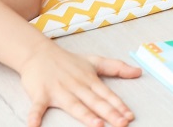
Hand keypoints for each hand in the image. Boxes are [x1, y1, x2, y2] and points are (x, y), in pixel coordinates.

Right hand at [19, 38, 141, 126]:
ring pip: (74, 105)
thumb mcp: (94, 61)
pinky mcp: (40, 94)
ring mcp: (59, 90)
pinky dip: (34, 116)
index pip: (107, 94)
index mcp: (89, 79)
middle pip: (95, 102)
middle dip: (109, 113)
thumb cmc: (68, 61)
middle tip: (122, 124)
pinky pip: (37, 107)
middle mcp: (76, 86)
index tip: (130, 116)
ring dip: (85, 115)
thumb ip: (116, 68)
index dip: (119, 106)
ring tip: (97, 125)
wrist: (38, 52)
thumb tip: (138, 72)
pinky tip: (33, 126)